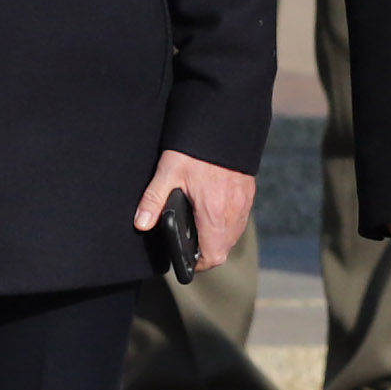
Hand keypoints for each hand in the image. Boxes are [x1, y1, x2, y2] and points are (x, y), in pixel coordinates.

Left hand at [132, 149, 258, 277]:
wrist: (226, 125)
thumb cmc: (196, 149)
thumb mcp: (168, 172)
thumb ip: (153, 200)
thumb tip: (141, 224)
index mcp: (213, 212)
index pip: (214, 255)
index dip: (200, 264)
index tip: (188, 261)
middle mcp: (233, 212)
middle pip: (224, 248)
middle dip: (208, 252)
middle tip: (190, 245)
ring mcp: (244, 203)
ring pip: (233, 235)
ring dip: (218, 238)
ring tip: (200, 230)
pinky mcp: (249, 193)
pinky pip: (240, 219)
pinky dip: (227, 223)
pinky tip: (213, 212)